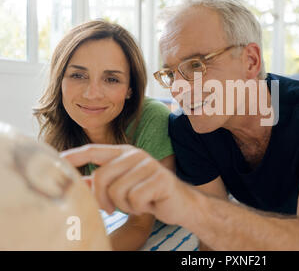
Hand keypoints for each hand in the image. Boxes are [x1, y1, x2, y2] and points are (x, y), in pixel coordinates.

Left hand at [60, 144, 195, 225]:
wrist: (180, 203)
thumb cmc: (148, 195)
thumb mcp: (122, 187)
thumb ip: (102, 181)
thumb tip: (78, 182)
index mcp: (124, 153)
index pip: (93, 151)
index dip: (74, 156)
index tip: (56, 162)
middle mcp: (135, 155)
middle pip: (101, 176)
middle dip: (102, 199)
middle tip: (111, 208)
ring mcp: (148, 165)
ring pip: (117, 191)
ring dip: (124, 205)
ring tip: (137, 203)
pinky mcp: (160, 178)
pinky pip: (134, 199)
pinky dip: (138, 208)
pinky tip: (148, 204)